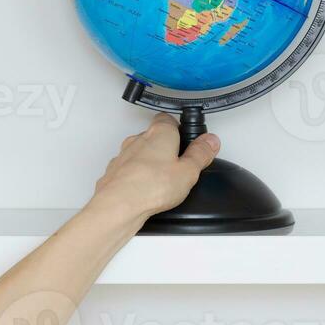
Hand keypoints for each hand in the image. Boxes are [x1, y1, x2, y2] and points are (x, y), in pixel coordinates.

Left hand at [90, 113, 219, 223]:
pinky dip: (136, 176)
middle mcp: (138, 139)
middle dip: (165, 147)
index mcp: (160, 133)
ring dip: (150, 162)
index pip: (169, 119)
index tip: (188, 140)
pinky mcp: (114, 171)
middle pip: (154, 135)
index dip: (179, 128)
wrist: (118, 205)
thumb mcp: (188, 171)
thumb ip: (200, 154)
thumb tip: (210, 141)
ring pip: (140, 152)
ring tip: (162, 181)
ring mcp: (123, 155)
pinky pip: (128, 169)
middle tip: (178, 163)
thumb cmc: (150, 186)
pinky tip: (145, 191)